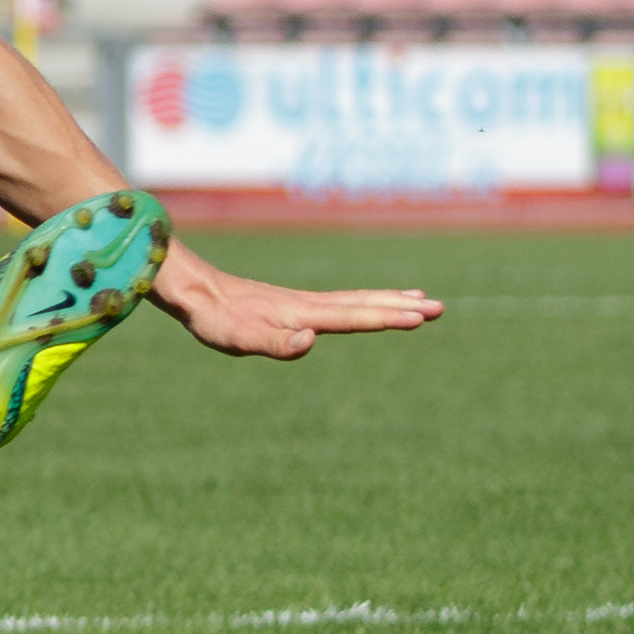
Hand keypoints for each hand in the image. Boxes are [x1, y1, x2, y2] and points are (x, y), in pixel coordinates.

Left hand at [149, 241, 443, 359]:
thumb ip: (277, 343)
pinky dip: (362, 300)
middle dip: (400, 306)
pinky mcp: (291, 304)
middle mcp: (307, 304)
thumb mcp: (239, 339)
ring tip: (419, 299)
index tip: (421, 316)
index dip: (387, 317)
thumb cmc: (214, 319)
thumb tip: (311, 341)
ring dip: (387, 299)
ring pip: (354, 299)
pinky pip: (338, 301)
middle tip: (440, 307)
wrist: (193, 290)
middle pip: (363, 303)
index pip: (354, 317)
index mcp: (302, 314)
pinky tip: (364, 304)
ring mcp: (301, 302)